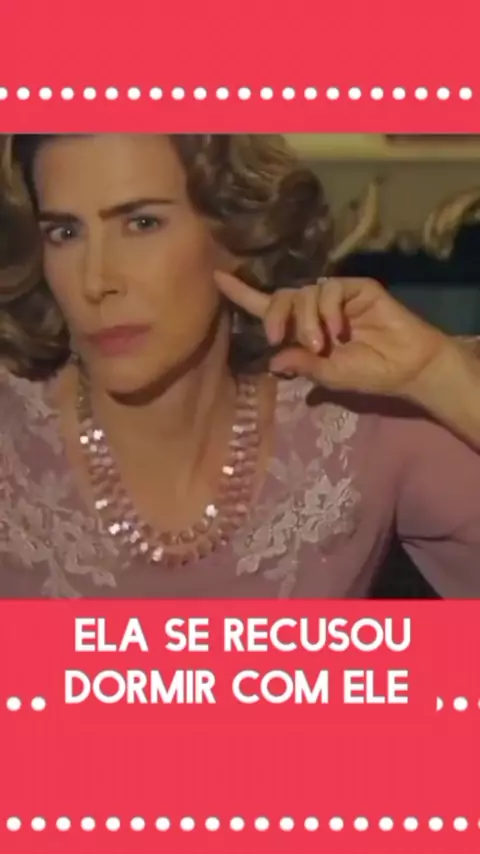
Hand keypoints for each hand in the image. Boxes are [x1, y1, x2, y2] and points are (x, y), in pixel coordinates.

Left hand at [215, 271, 450, 398]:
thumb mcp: (328, 376)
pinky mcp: (355, 288)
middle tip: (278, 338)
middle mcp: (314, 309)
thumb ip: (301, 365)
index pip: (266, 307)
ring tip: (322, 345)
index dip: (242, 293)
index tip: (217, 277)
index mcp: (302, 330)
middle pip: (281, 297)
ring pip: (303, 294)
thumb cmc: (368, 374)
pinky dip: (327, 311)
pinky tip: (338, 330)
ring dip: (306, 321)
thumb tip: (273, 359)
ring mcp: (335, 297)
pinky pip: (329, 289)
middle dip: (274, 316)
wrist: (406, 368)